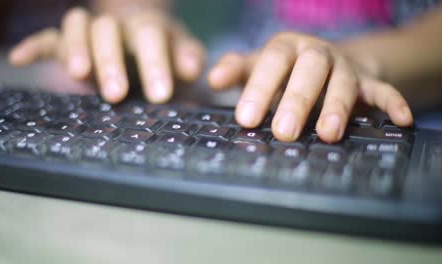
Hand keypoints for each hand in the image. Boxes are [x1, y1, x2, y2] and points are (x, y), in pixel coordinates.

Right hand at [9, 6, 204, 103]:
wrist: (145, 46)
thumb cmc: (167, 56)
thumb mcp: (183, 56)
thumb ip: (189, 58)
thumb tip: (194, 68)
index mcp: (149, 28)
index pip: (150, 36)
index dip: (154, 64)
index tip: (160, 95)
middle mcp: (118, 26)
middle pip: (109, 31)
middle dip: (112, 62)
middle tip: (117, 96)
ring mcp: (92, 33)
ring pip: (78, 27)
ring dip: (77, 49)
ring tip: (77, 75)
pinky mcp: (68, 44)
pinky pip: (48, 38)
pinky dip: (34, 46)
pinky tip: (21, 58)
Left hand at [208, 32, 413, 142]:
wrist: (324, 62)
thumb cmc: (285, 69)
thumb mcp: (259, 66)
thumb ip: (238, 70)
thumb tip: (212, 78)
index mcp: (286, 49)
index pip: (272, 62)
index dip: (260, 88)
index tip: (246, 118)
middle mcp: (316, 54)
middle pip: (309, 70)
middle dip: (297, 100)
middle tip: (283, 132)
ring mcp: (343, 67)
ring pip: (343, 82)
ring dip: (337, 106)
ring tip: (328, 133)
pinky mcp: (367, 81)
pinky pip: (383, 89)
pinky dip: (393, 102)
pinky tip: (400, 120)